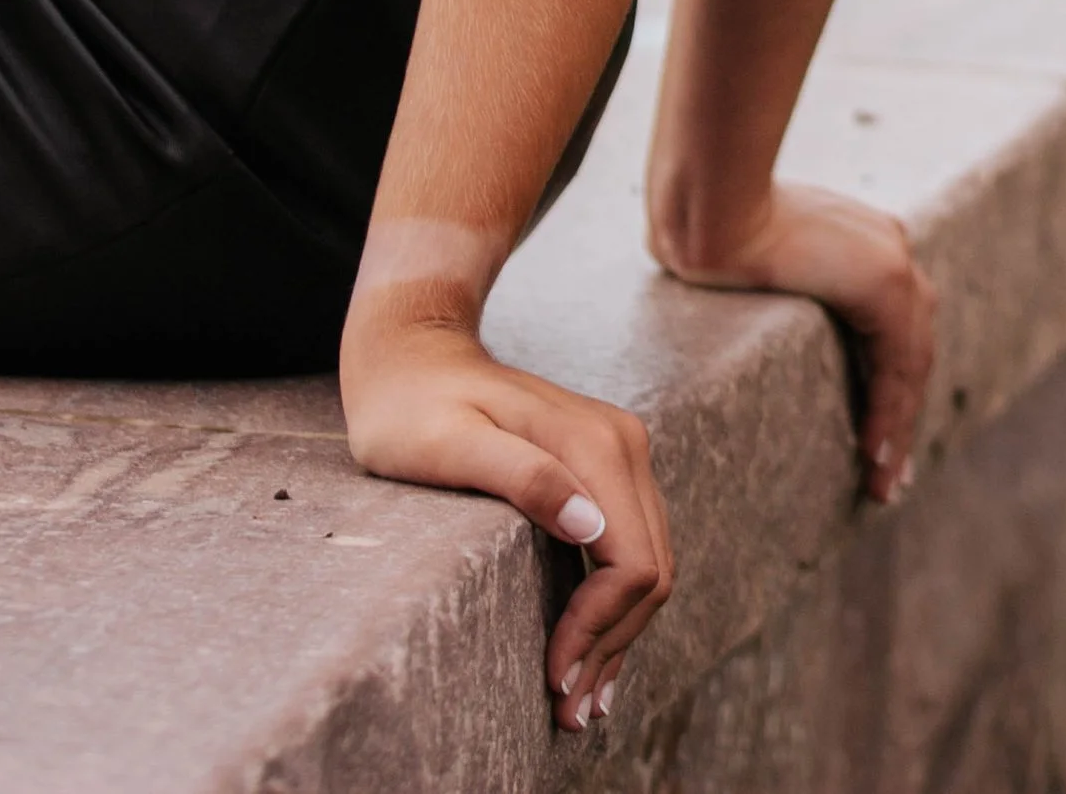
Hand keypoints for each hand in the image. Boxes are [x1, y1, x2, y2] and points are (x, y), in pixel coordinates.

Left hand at [340, 294, 673, 733]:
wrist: (414, 353)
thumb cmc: (415, 406)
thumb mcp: (450, 443)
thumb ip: (523, 477)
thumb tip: (589, 525)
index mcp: (594, 445)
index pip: (631, 561)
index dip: (599, 629)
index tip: (553, 677)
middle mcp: (622, 445)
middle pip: (650, 570)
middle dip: (613, 646)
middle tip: (569, 713)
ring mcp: (618, 453)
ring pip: (648, 563)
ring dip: (619, 635)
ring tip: (582, 699)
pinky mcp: (604, 466)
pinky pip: (629, 545)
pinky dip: (616, 605)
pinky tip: (593, 647)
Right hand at [653, 180, 934, 504]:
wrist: (713, 210)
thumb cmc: (714, 229)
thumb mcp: (758, 256)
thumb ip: (784, 277)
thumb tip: (752, 294)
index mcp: (865, 239)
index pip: (892, 325)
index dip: (889, 384)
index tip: (877, 435)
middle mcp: (889, 247)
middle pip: (910, 347)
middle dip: (902, 415)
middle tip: (889, 473)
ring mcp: (893, 261)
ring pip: (911, 362)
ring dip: (898, 427)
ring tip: (882, 482)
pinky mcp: (885, 281)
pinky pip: (898, 364)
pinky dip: (891, 413)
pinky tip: (875, 454)